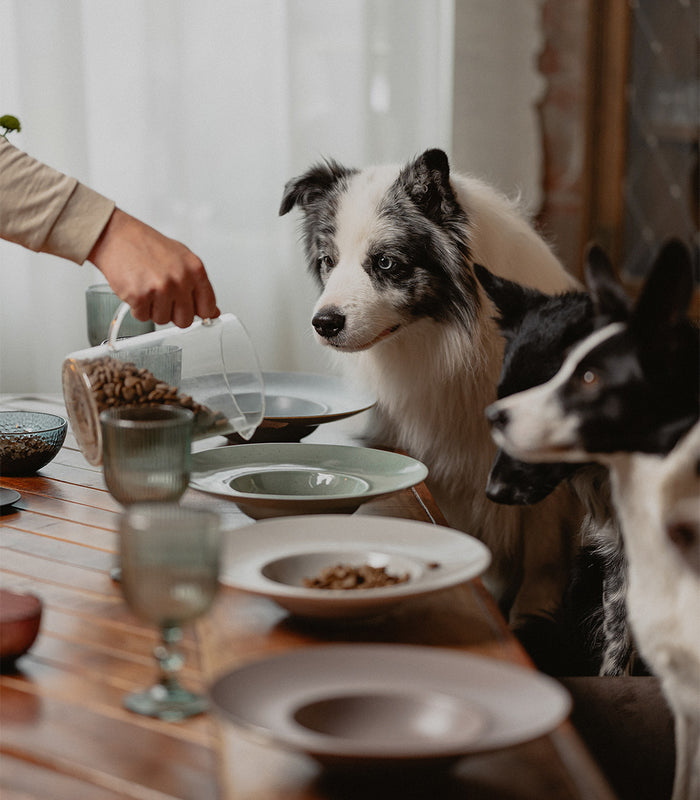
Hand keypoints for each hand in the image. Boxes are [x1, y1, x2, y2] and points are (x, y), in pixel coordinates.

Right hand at [88, 208, 219, 327]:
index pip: (208, 306)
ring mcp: (160, 288)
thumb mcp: (182, 259)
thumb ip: (199, 286)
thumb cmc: (147, 245)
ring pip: (163, 320)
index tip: (191, 309)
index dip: (198, 311)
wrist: (116, 236)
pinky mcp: (139, 296)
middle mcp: (180, 279)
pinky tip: (136, 289)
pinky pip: (143, 317)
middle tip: (163, 298)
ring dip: (153, 309)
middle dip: (173, 313)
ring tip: (148, 288)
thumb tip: (212, 311)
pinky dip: (137, 308)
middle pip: (185, 320)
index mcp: (195, 269)